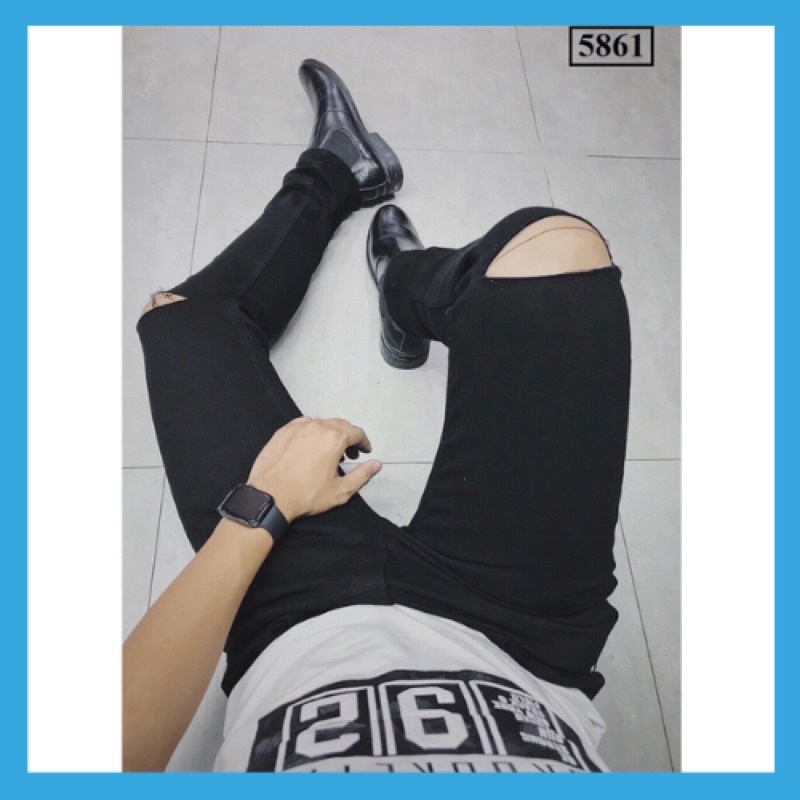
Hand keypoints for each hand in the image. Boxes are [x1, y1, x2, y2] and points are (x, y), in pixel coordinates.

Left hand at [246, 417, 381, 523]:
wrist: (270, 496)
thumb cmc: (308, 495)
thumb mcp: (341, 491)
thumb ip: (362, 475)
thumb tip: (377, 464)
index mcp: (334, 438)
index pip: (356, 432)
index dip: (364, 442)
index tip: (364, 452)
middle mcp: (317, 425)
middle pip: (339, 425)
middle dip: (348, 437)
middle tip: (348, 454)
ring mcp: (297, 426)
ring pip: (320, 423)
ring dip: (329, 434)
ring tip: (328, 451)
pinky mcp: (282, 431)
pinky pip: (303, 425)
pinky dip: (311, 432)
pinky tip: (308, 446)